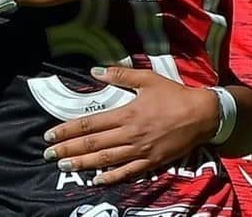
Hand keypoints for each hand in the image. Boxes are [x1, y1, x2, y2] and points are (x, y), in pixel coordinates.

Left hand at [41, 66, 218, 184]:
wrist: (202, 115)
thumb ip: (120, 74)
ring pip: (106, 159)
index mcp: (126, 113)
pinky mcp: (151, 161)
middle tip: (48, 154)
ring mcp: (140, 150)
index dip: (68, 130)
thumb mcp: (147, 78)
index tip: (50, 134)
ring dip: (83, 164)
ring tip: (65, 166)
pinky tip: (96, 180)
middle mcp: (129, 134)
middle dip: (68, 149)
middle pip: (93, 144)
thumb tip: (95, 70)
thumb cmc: (174, 95)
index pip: (90, 123)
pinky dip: (111, 177)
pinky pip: (127, 172)